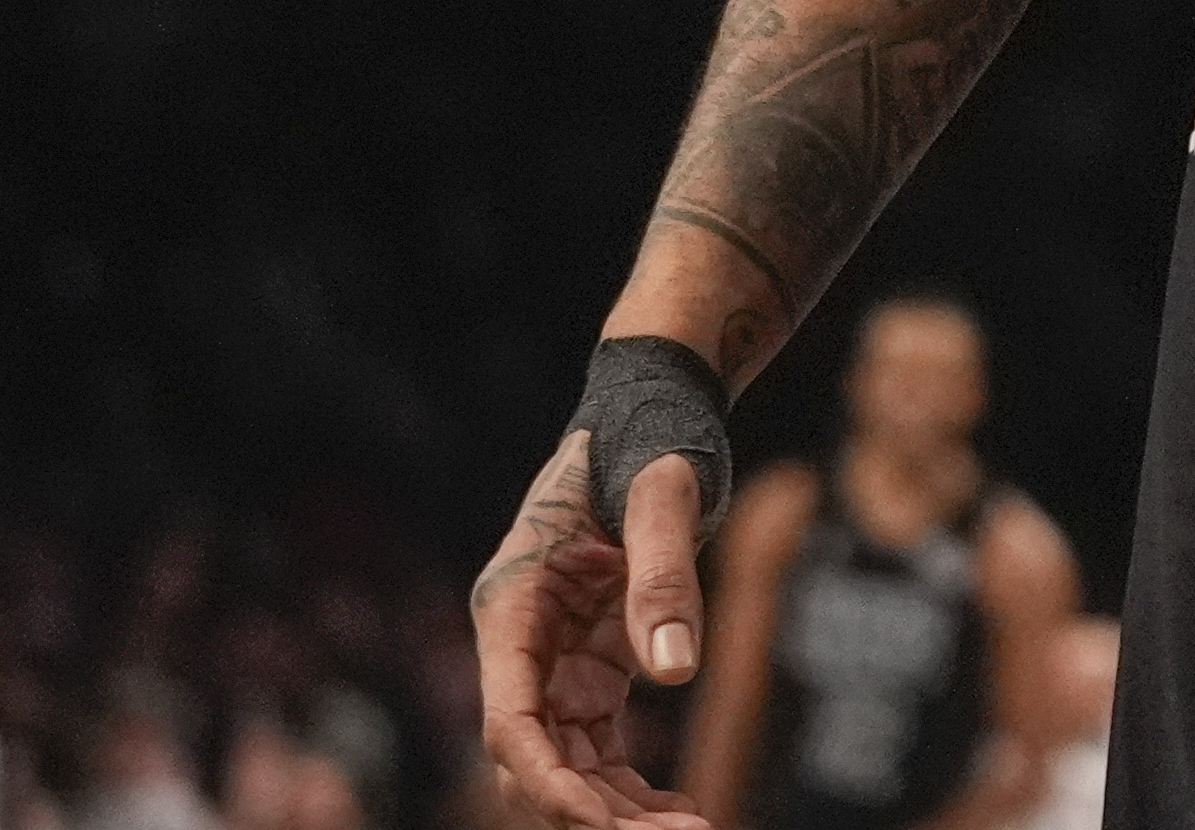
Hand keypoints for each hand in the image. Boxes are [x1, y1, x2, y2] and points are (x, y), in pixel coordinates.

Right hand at [475, 430, 712, 829]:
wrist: (658, 406)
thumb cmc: (651, 437)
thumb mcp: (663, 492)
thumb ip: (663, 575)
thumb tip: (675, 673)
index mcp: (513, 601)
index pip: (512, 720)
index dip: (547, 782)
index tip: (599, 822)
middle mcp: (521, 643)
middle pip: (539, 758)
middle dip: (595, 813)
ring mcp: (554, 660)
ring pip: (569, 765)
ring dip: (618, 812)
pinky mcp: (591, 666)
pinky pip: (600, 748)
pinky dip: (632, 787)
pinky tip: (683, 813)